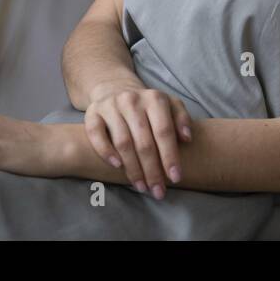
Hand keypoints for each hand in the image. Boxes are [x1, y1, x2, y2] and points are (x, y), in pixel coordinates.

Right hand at [85, 82, 192, 199]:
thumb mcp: (169, 105)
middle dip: (152, 170)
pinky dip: (106, 151)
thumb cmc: (147, 106)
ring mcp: (110, 106)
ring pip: (123, 142)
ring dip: (133, 169)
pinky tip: (117, 166)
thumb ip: (181, 119)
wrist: (115, 89)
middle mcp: (131, 100)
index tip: (175, 178)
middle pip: (144, 142)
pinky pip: (96, 135)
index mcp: (154, 98)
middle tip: (158, 191)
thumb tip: (187, 139)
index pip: (164, 131)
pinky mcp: (92, 113)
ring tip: (142, 186)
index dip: (169, 156)